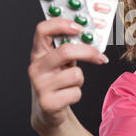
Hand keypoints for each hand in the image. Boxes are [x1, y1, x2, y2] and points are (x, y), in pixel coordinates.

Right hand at [27, 17, 108, 131]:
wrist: (47, 111)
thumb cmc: (57, 80)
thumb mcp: (60, 61)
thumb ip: (70, 47)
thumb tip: (91, 35)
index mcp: (39, 53)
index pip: (43, 30)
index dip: (62, 24)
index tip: (80, 27)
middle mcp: (36, 67)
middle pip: (65, 51)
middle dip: (88, 52)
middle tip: (99, 56)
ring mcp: (40, 85)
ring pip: (75, 74)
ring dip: (80, 79)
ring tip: (71, 83)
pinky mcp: (48, 102)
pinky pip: (75, 92)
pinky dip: (77, 94)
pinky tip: (68, 95)